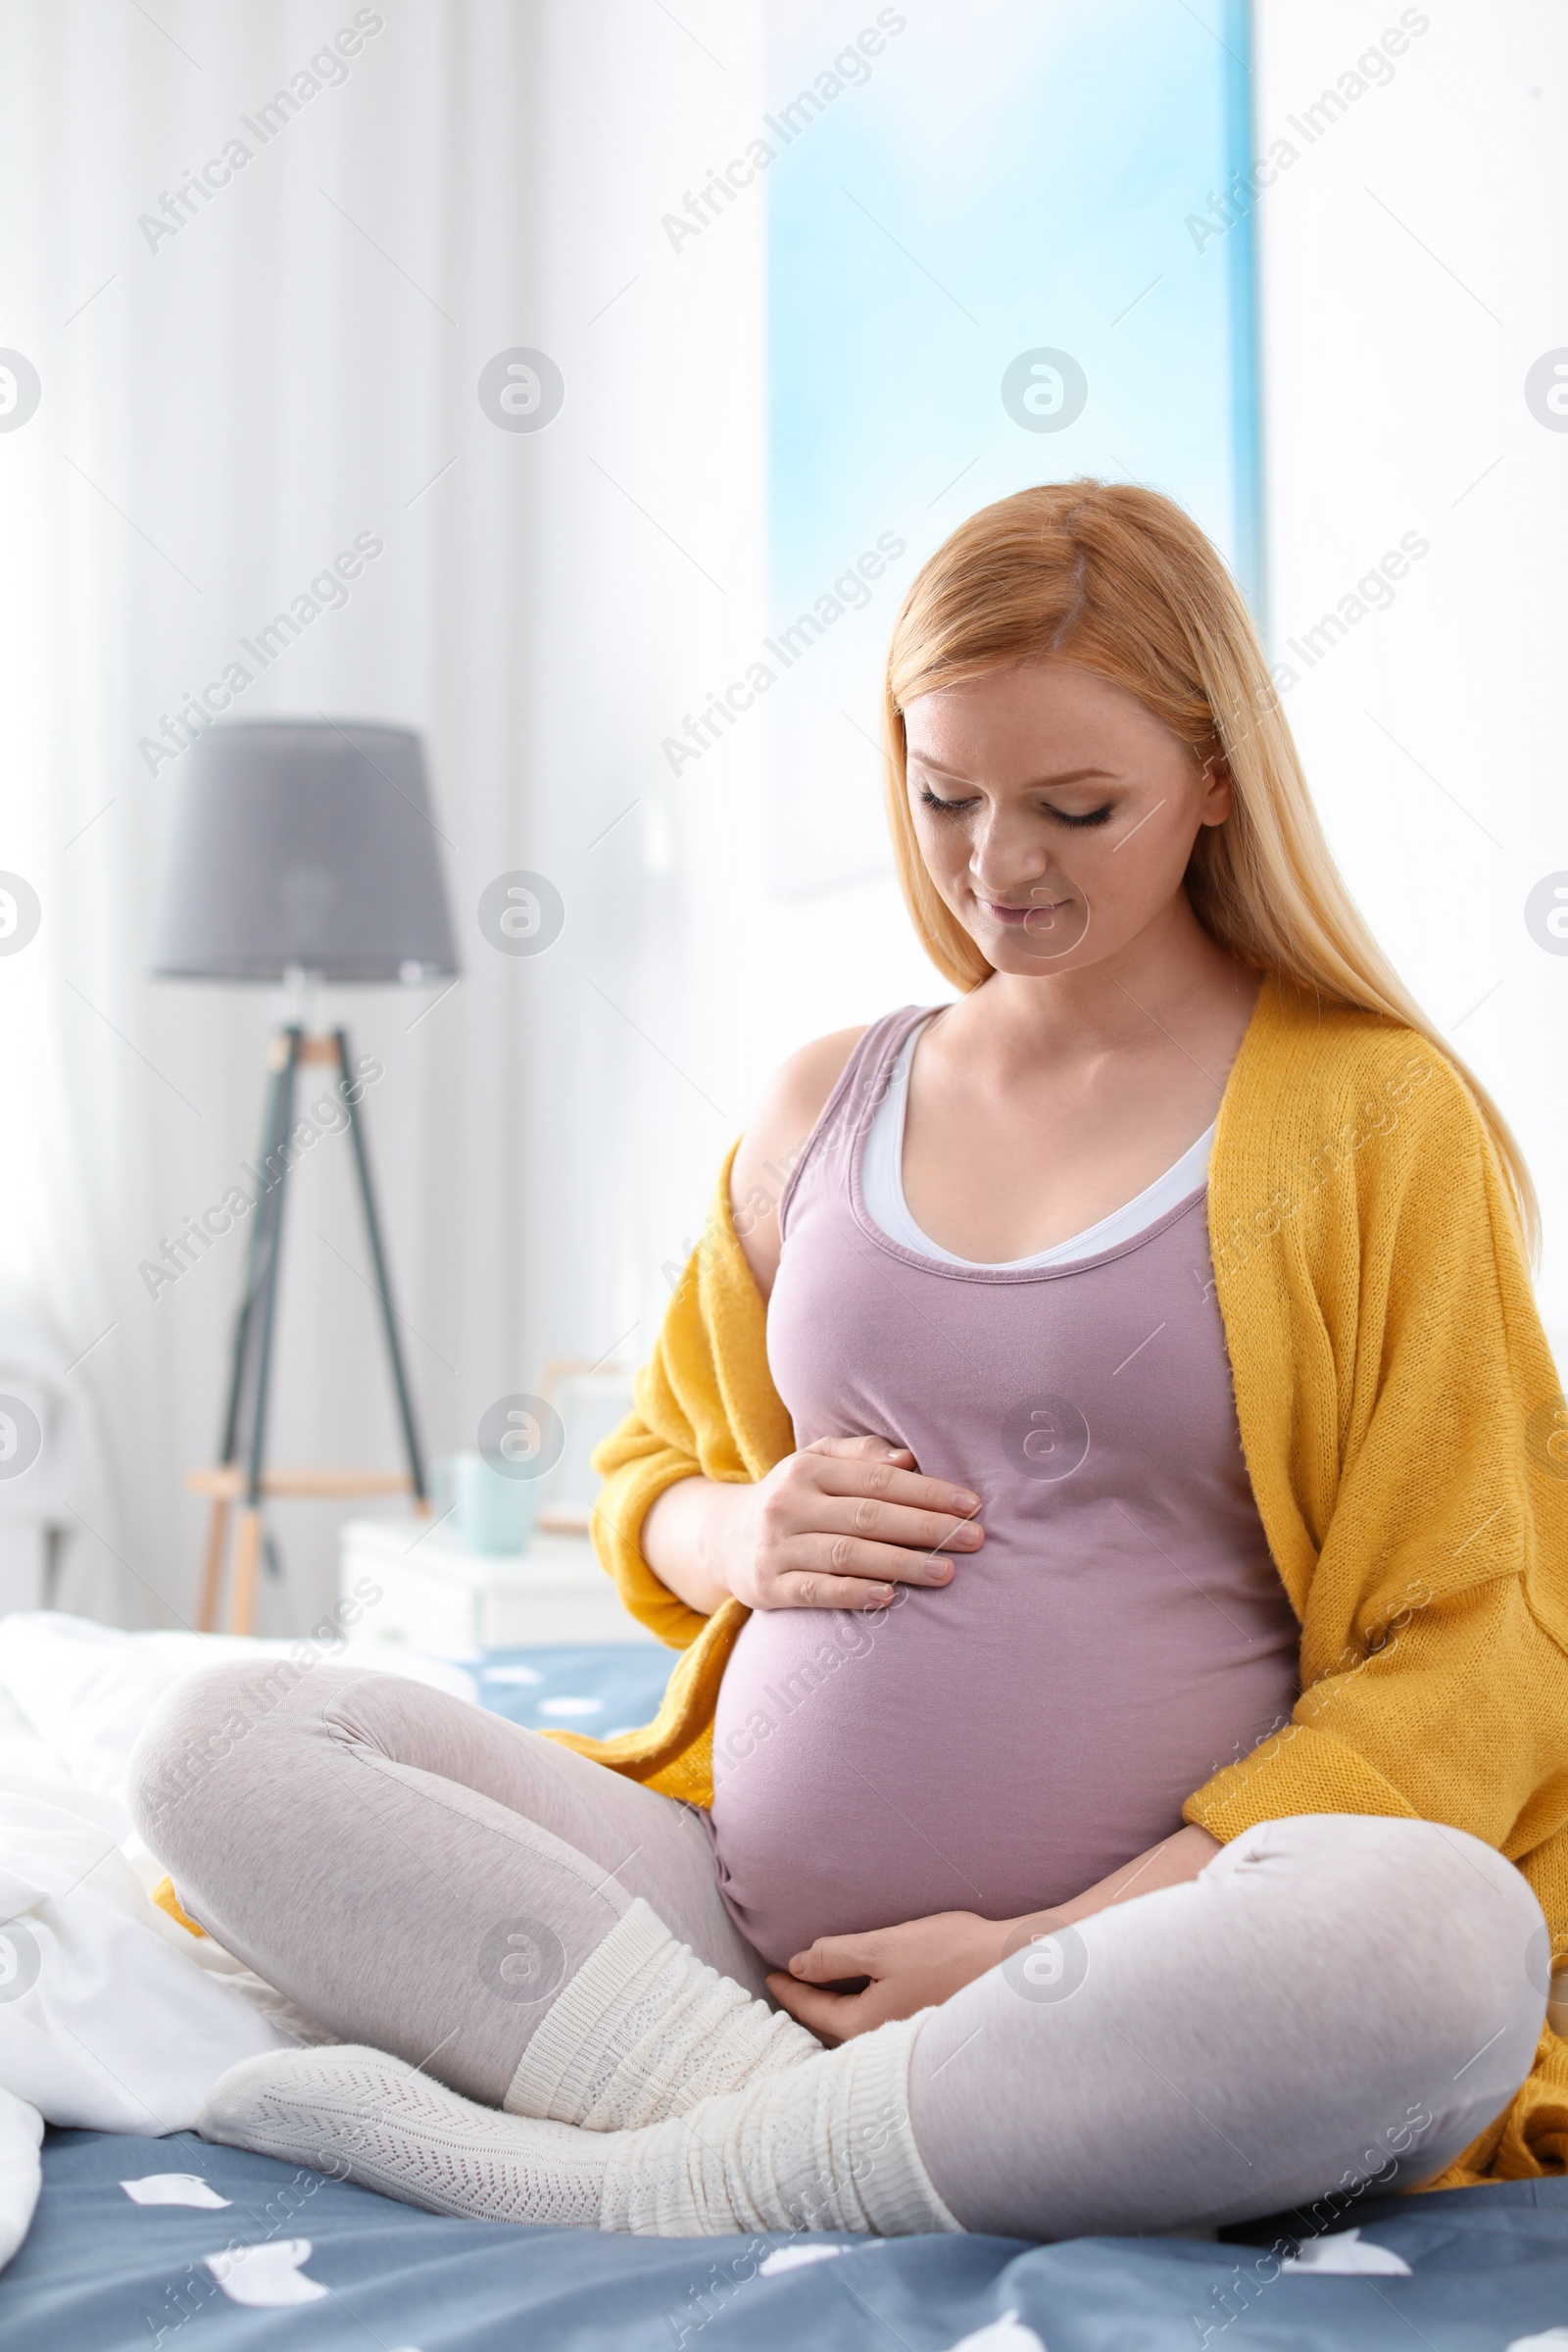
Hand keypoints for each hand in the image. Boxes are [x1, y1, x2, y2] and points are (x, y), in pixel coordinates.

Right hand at [716, 1434, 982, 1612]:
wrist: (722, 1539)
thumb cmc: (793, 1498)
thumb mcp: (815, 1463)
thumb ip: (860, 1454)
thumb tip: (907, 1459)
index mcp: (807, 1468)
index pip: (878, 1479)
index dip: (928, 1491)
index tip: (972, 1505)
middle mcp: (788, 1504)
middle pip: (868, 1516)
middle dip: (927, 1527)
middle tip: (975, 1539)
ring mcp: (776, 1547)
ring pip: (847, 1554)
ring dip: (901, 1563)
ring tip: (947, 1572)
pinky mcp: (768, 1587)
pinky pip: (817, 1591)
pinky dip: (854, 1593)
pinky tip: (891, 1597)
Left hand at [766, 1910, 1008, 2041]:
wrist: (1015, 1967)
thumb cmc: (950, 1954)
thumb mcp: (884, 1948)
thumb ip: (836, 1957)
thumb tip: (798, 1964)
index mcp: (865, 2025)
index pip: (813, 2009)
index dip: (788, 1990)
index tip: (768, 1976)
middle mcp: (884, 2042)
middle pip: (834, 2024)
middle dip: (809, 2005)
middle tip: (787, 1985)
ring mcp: (908, 2038)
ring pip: (859, 2025)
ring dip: (837, 2006)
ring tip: (821, 1988)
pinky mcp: (927, 2027)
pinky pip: (882, 2021)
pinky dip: (864, 2006)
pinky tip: (869, 1992)